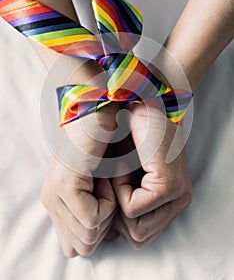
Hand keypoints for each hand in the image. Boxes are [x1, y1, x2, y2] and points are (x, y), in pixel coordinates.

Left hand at [40, 104, 118, 256]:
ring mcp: (56, 194)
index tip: (111, 203)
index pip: (76, 245)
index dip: (101, 233)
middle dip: (106, 227)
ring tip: (108, 182)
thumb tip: (103, 239)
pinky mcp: (65, 185)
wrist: (97, 111)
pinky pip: (93, 217)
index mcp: (58, 203)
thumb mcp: (100, 183)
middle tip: (110, 194)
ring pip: (88, 235)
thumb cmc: (106, 143)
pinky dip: (109, 202)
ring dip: (108, 213)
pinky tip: (106, 177)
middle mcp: (52, 202)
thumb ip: (95, 210)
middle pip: (83, 245)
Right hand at [112, 103, 192, 249]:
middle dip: (115, 217)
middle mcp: (177, 201)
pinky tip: (120, 166)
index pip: (141, 235)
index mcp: (168, 200)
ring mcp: (177, 195)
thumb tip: (94, 228)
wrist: (137, 100)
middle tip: (108, 186)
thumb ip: (115, 201)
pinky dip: (119, 189)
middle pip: (139, 239)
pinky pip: (132, 208)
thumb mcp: (118, 173)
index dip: (115, 220)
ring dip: (116, 204)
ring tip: (116, 174)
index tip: (105, 192)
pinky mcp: (169, 185)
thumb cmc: (124, 135)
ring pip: (136, 232)